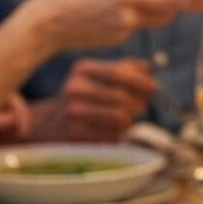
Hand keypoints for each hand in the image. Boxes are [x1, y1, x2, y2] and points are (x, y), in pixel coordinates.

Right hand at [20, 0, 199, 50]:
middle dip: (173, 5)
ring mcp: (123, 32)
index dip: (189, 1)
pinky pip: (133, 27)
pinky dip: (133, 18)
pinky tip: (116, 8)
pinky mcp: (115, 41)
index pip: (168, 1)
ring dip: (153, 11)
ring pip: (149, 21)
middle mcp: (129, 18)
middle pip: (164, 14)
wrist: (44, 26)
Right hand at [28, 57, 159, 141]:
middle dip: (139, 104)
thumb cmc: (81, 98)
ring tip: (125, 120)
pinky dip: (118, 135)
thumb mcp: (96, 77)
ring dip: (129, 121)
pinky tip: (111, 131)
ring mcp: (73, 111)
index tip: (154, 88)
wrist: (47, 124)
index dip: (143, 82)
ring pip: (122, 118)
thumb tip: (147, 67)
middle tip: (140, 108)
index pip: (120, 74)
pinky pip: (113, 136)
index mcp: (82, 69)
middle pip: (124, 98)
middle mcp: (75, 88)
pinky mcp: (74, 133)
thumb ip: (123, 69)